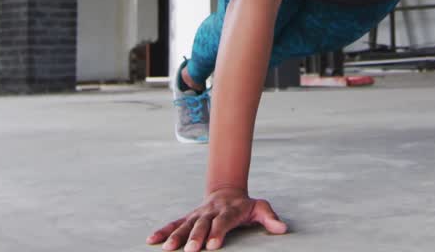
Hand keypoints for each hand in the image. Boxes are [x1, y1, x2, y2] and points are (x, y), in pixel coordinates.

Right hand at [148, 187, 287, 250]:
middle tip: (189, 251)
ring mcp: (198, 214)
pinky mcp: (189, 217)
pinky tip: (152, 239)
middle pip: (202, 224)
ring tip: (167, 248)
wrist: (227, 190)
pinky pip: (174, 223)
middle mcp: (211, 211)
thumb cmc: (245, 205)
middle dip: (195, 237)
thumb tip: (282, 228)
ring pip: (185, 224)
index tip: (212, 246)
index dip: (217, 232)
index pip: (223, 222)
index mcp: (229, 210)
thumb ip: (270, 218)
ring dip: (175, 236)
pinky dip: (163, 230)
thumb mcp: (260, 208)